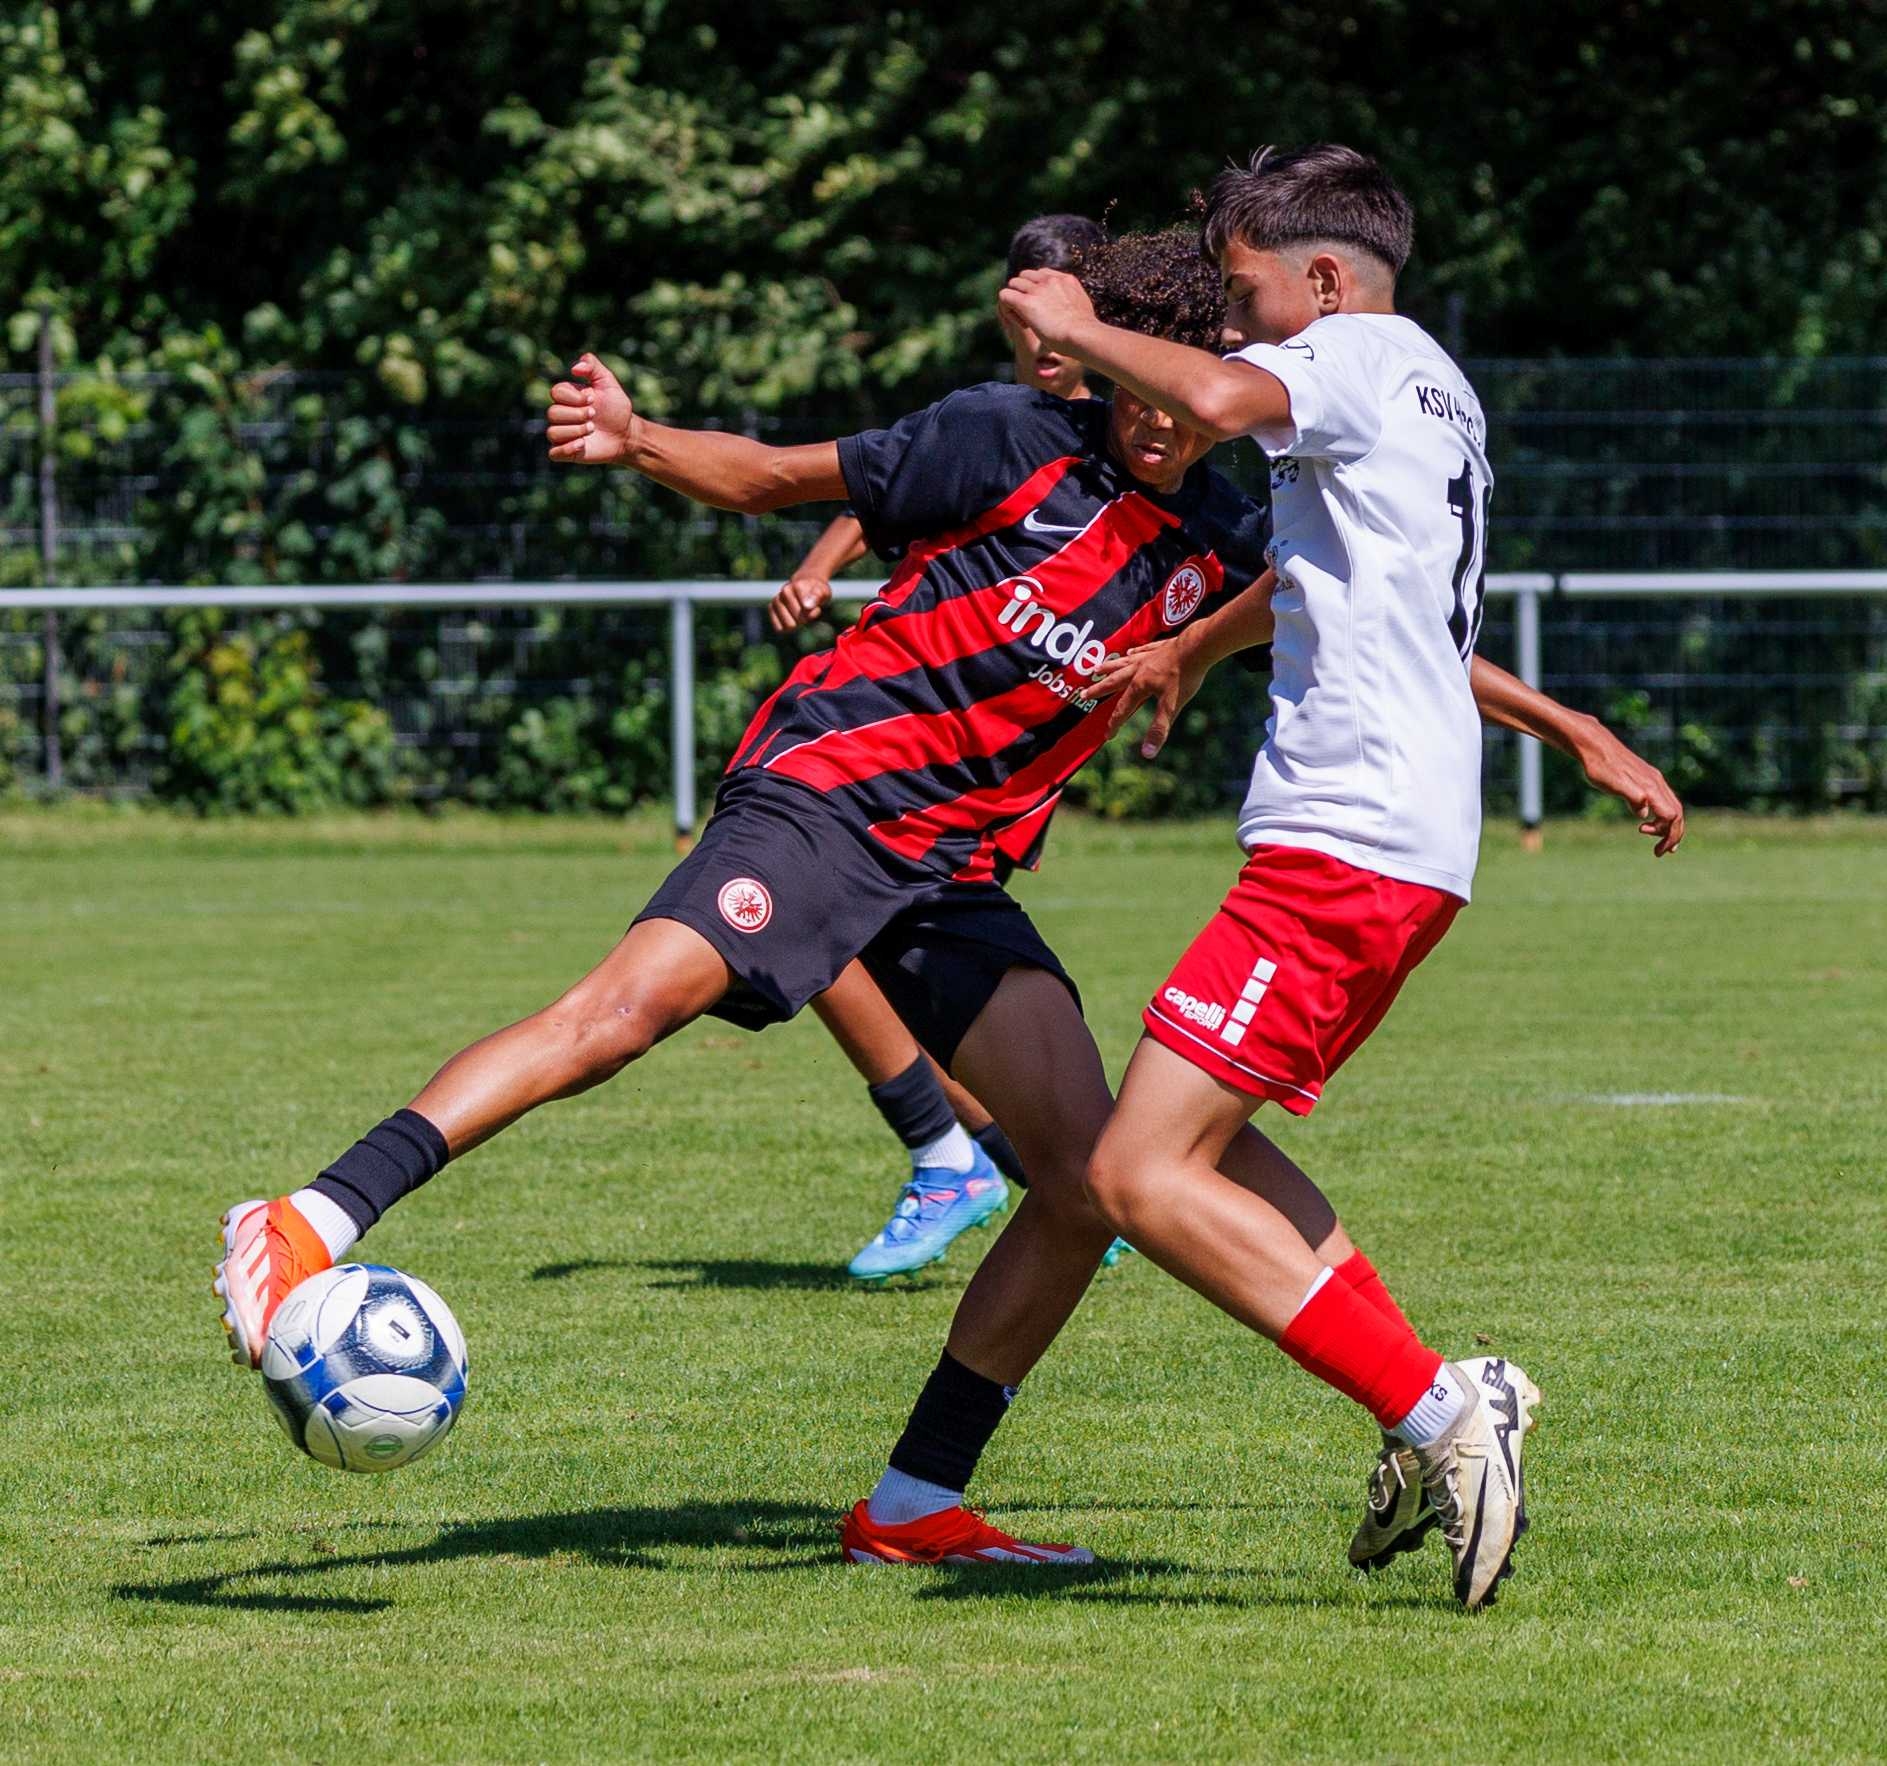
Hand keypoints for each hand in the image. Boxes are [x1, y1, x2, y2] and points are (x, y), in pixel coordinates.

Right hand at [546, 352, 635, 464]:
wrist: (626, 434)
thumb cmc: (616, 408)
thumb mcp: (608, 383)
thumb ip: (593, 367)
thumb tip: (575, 368)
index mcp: (567, 397)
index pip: (556, 392)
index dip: (574, 397)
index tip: (593, 400)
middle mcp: (561, 415)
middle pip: (553, 413)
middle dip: (577, 415)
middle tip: (594, 416)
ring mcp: (562, 434)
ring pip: (552, 433)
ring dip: (575, 431)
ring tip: (592, 429)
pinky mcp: (566, 452)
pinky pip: (554, 453)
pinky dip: (567, 448)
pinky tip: (583, 444)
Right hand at [768, 574, 831, 632]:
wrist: (806, 587)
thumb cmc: (816, 592)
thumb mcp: (823, 592)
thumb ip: (817, 596)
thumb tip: (807, 606)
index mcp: (797, 586)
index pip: (806, 611)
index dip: (814, 613)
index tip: (816, 607)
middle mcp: (784, 592)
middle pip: (798, 620)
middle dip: (805, 619)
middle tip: (808, 611)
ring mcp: (776, 600)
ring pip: (788, 626)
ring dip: (797, 624)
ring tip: (801, 614)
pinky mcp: (771, 609)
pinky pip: (779, 629)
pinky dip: (787, 628)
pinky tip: (792, 619)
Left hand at [999, 268, 1096, 352]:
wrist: (1082, 335)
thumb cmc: (1085, 332)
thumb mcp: (1083, 310)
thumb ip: (1074, 304)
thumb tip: (1072, 311)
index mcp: (1066, 280)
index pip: (1042, 274)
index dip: (1037, 289)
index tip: (1042, 308)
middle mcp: (1050, 280)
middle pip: (1025, 276)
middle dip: (1023, 292)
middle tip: (1030, 315)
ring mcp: (1037, 290)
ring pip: (1013, 284)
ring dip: (1015, 301)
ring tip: (1024, 321)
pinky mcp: (1026, 302)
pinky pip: (1005, 296)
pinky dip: (1007, 309)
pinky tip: (1020, 324)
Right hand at [1091, 638, 1203, 757]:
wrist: (1198, 647)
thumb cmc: (1185, 676)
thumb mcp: (1172, 705)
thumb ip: (1159, 729)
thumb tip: (1147, 753)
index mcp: (1139, 685)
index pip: (1122, 709)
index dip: (1114, 724)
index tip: (1106, 736)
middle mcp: (1138, 670)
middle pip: (1113, 681)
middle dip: (1098, 690)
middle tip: (1083, 693)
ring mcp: (1148, 657)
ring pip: (1122, 663)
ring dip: (1108, 668)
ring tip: (1097, 669)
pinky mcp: (1158, 648)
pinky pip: (1141, 651)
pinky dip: (1133, 653)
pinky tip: (1130, 652)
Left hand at [1577, 723, 1685, 855]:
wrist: (1594, 745)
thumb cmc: (1600, 766)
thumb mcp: (1613, 784)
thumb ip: (1632, 797)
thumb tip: (1644, 814)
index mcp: (1651, 788)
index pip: (1671, 816)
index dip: (1666, 834)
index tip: (1649, 842)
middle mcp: (1656, 783)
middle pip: (1677, 813)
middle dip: (1673, 835)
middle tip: (1662, 853)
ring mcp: (1653, 780)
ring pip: (1672, 807)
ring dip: (1669, 827)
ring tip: (1662, 843)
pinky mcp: (1646, 779)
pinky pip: (1662, 800)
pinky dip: (1662, 815)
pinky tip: (1649, 822)